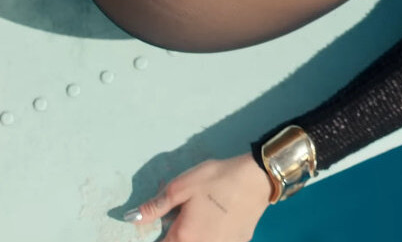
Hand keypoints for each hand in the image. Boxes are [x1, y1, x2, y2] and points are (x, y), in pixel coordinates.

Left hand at [123, 153, 272, 240]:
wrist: (258, 177)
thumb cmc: (217, 180)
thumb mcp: (182, 186)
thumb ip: (156, 206)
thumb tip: (131, 218)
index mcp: (183, 238)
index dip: (156, 239)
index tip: (165, 227)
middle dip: (175, 237)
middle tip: (184, 219)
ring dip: (196, 236)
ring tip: (202, 219)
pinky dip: (215, 235)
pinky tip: (219, 222)